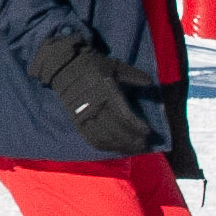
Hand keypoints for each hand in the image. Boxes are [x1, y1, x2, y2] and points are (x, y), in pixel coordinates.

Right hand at [33, 37, 155, 156]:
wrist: (65, 68)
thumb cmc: (93, 66)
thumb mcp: (115, 66)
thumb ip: (133, 75)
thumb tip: (150, 83)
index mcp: (106, 92)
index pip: (124, 116)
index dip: (137, 126)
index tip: (149, 132)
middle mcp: (96, 107)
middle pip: (116, 131)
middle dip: (132, 140)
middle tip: (145, 145)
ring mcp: (84, 117)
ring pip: (105, 138)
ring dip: (120, 146)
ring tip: (133, 149)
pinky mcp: (77, 122)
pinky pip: (92, 139)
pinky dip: (105, 147)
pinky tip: (115, 148)